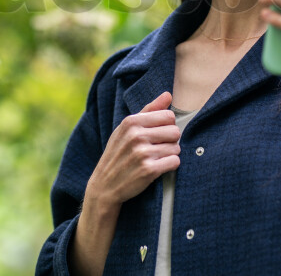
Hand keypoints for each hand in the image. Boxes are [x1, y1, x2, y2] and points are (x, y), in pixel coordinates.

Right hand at [85, 91, 180, 209]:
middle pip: (175, 131)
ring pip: (176, 147)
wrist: (104, 185)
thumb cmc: (118, 153)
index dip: (167, 126)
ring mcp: (142, 153)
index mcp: (131, 122)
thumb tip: (168, 95)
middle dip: (170, 141)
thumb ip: (149, 110)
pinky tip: (158, 167)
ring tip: (156, 158)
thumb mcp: (127, 128)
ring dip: (170, 154)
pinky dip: (169, 166)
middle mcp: (136, 135)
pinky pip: (175, 162)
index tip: (158, 134)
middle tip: (158, 148)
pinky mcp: (148, 170)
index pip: (168, 116)